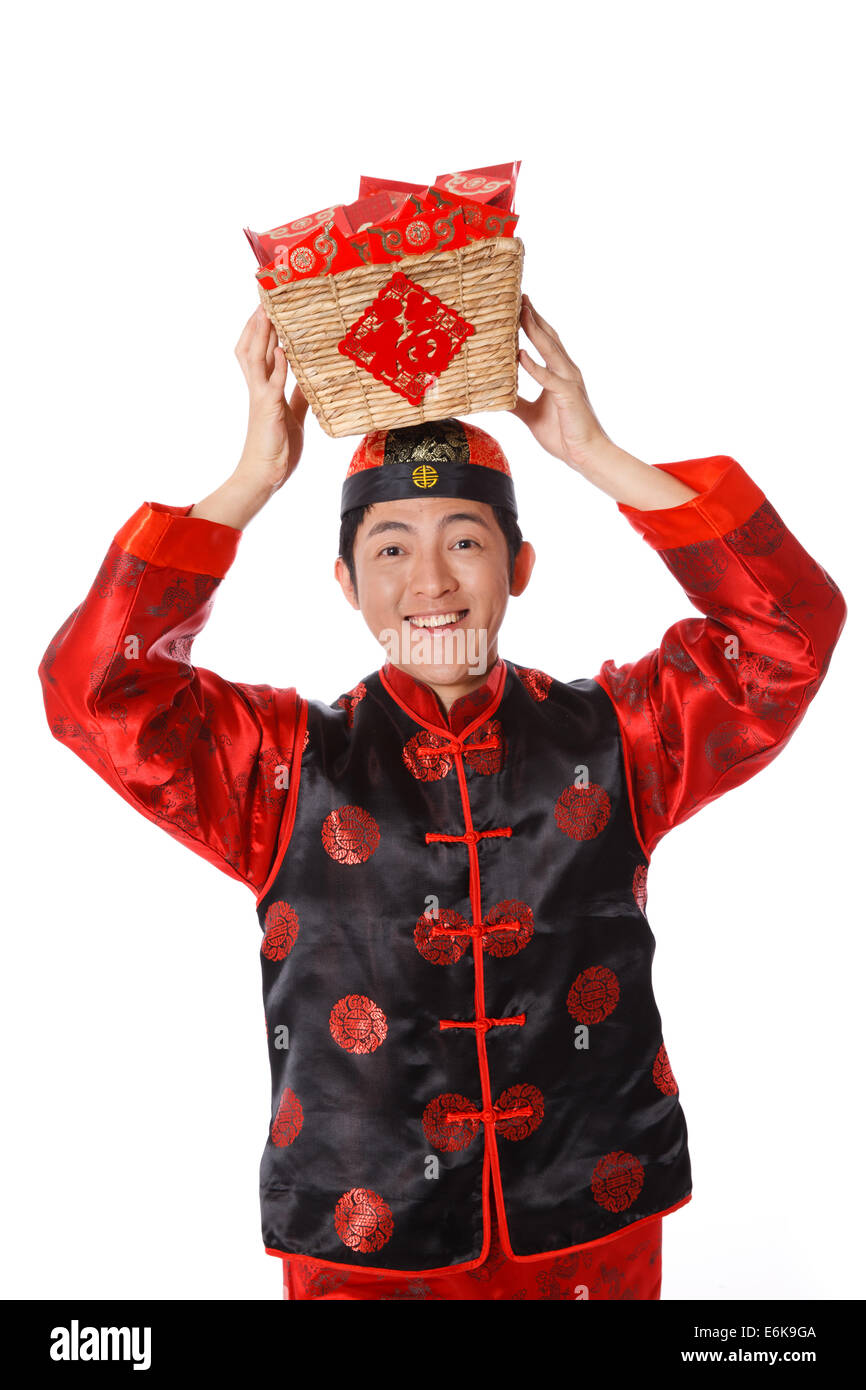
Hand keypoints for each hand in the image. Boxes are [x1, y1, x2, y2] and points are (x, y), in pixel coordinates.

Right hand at [235, 304, 307, 492]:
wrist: (265, 476)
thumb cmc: (278, 449)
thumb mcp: (294, 417)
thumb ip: (299, 396)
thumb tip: (308, 379)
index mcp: (264, 389)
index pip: (259, 352)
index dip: (260, 329)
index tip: (266, 307)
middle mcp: (259, 389)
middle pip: (251, 347)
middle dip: (257, 323)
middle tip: (264, 298)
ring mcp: (261, 398)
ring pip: (255, 358)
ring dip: (261, 334)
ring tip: (267, 312)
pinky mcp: (269, 410)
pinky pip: (272, 383)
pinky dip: (278, 365)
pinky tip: (283, 350)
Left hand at [510, 295, 609, 471]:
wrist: (585, 454)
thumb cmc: (563, 434)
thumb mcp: (531, 416)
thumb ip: (516, 403)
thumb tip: (496, 397)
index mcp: (559, 374)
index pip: (545, 342)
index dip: (533, 323)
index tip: (518, 305)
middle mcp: (566, 372)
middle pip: (548, 338)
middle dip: (533, 317)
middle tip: (519, 297)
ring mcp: (569, 382)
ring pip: (550, 351)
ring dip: (534, 332)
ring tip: (520, 314)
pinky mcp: (568, 396)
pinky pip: (548, 379)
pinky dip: (534, 367)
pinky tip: (520, 355)